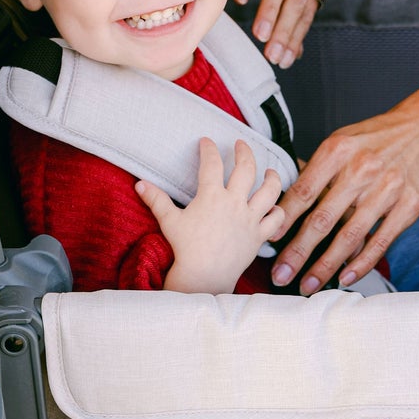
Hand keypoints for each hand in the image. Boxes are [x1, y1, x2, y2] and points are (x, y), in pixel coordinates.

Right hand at [137, 138, 286, 293]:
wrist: (204, 276)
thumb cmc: (186, 249)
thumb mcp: (169, 221)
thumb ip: (156, 200)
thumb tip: (140, 184)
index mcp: (212, 196)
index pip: (212, 163)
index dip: (209, 148)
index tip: (207, 141)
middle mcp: (234, 203)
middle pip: (246, 168)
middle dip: (245, 152)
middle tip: (242, 144)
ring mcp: (249, 219)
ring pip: (270, 191)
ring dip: (272, 178)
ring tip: (270, 171)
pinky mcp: (258, 235)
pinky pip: (276, 220)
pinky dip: (278, 211)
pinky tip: (275, 206)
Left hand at [271, 86, 418, 294]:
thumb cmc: (376, 138)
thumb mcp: (341, 141)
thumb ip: (316, 170)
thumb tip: (285, 200)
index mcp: (338, 151)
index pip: (304, 191)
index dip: (284, 219)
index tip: (269, 240)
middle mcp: (361, 169)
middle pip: (322, 219)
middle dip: (298, 252)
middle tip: (281, 274)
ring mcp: (387, 189)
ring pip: (349, 236)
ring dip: (325, 266)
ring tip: (308, 284)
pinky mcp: (408, 206)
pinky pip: (380, 241)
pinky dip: (361, 263)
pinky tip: (345, 277)